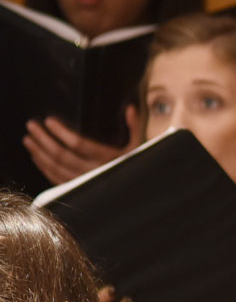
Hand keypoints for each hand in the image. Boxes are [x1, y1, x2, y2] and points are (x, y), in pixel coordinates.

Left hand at [23, 107, 140, 184]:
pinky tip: (37, 157)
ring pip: (56, 168)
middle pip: (62, 155)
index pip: (79, 144)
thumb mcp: (141, 146)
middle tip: (31, 125)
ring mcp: (85, 183)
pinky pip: (57, 180)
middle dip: (43, 139)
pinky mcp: (79, 190)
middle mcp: (95, 172)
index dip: (61, 132)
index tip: (49, 121)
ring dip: (39, 153)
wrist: (138, 193)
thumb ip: (135, 127)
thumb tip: (130, 108)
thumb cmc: (138, 165)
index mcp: (109, 159)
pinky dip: (44, 168)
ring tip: (28, 139)